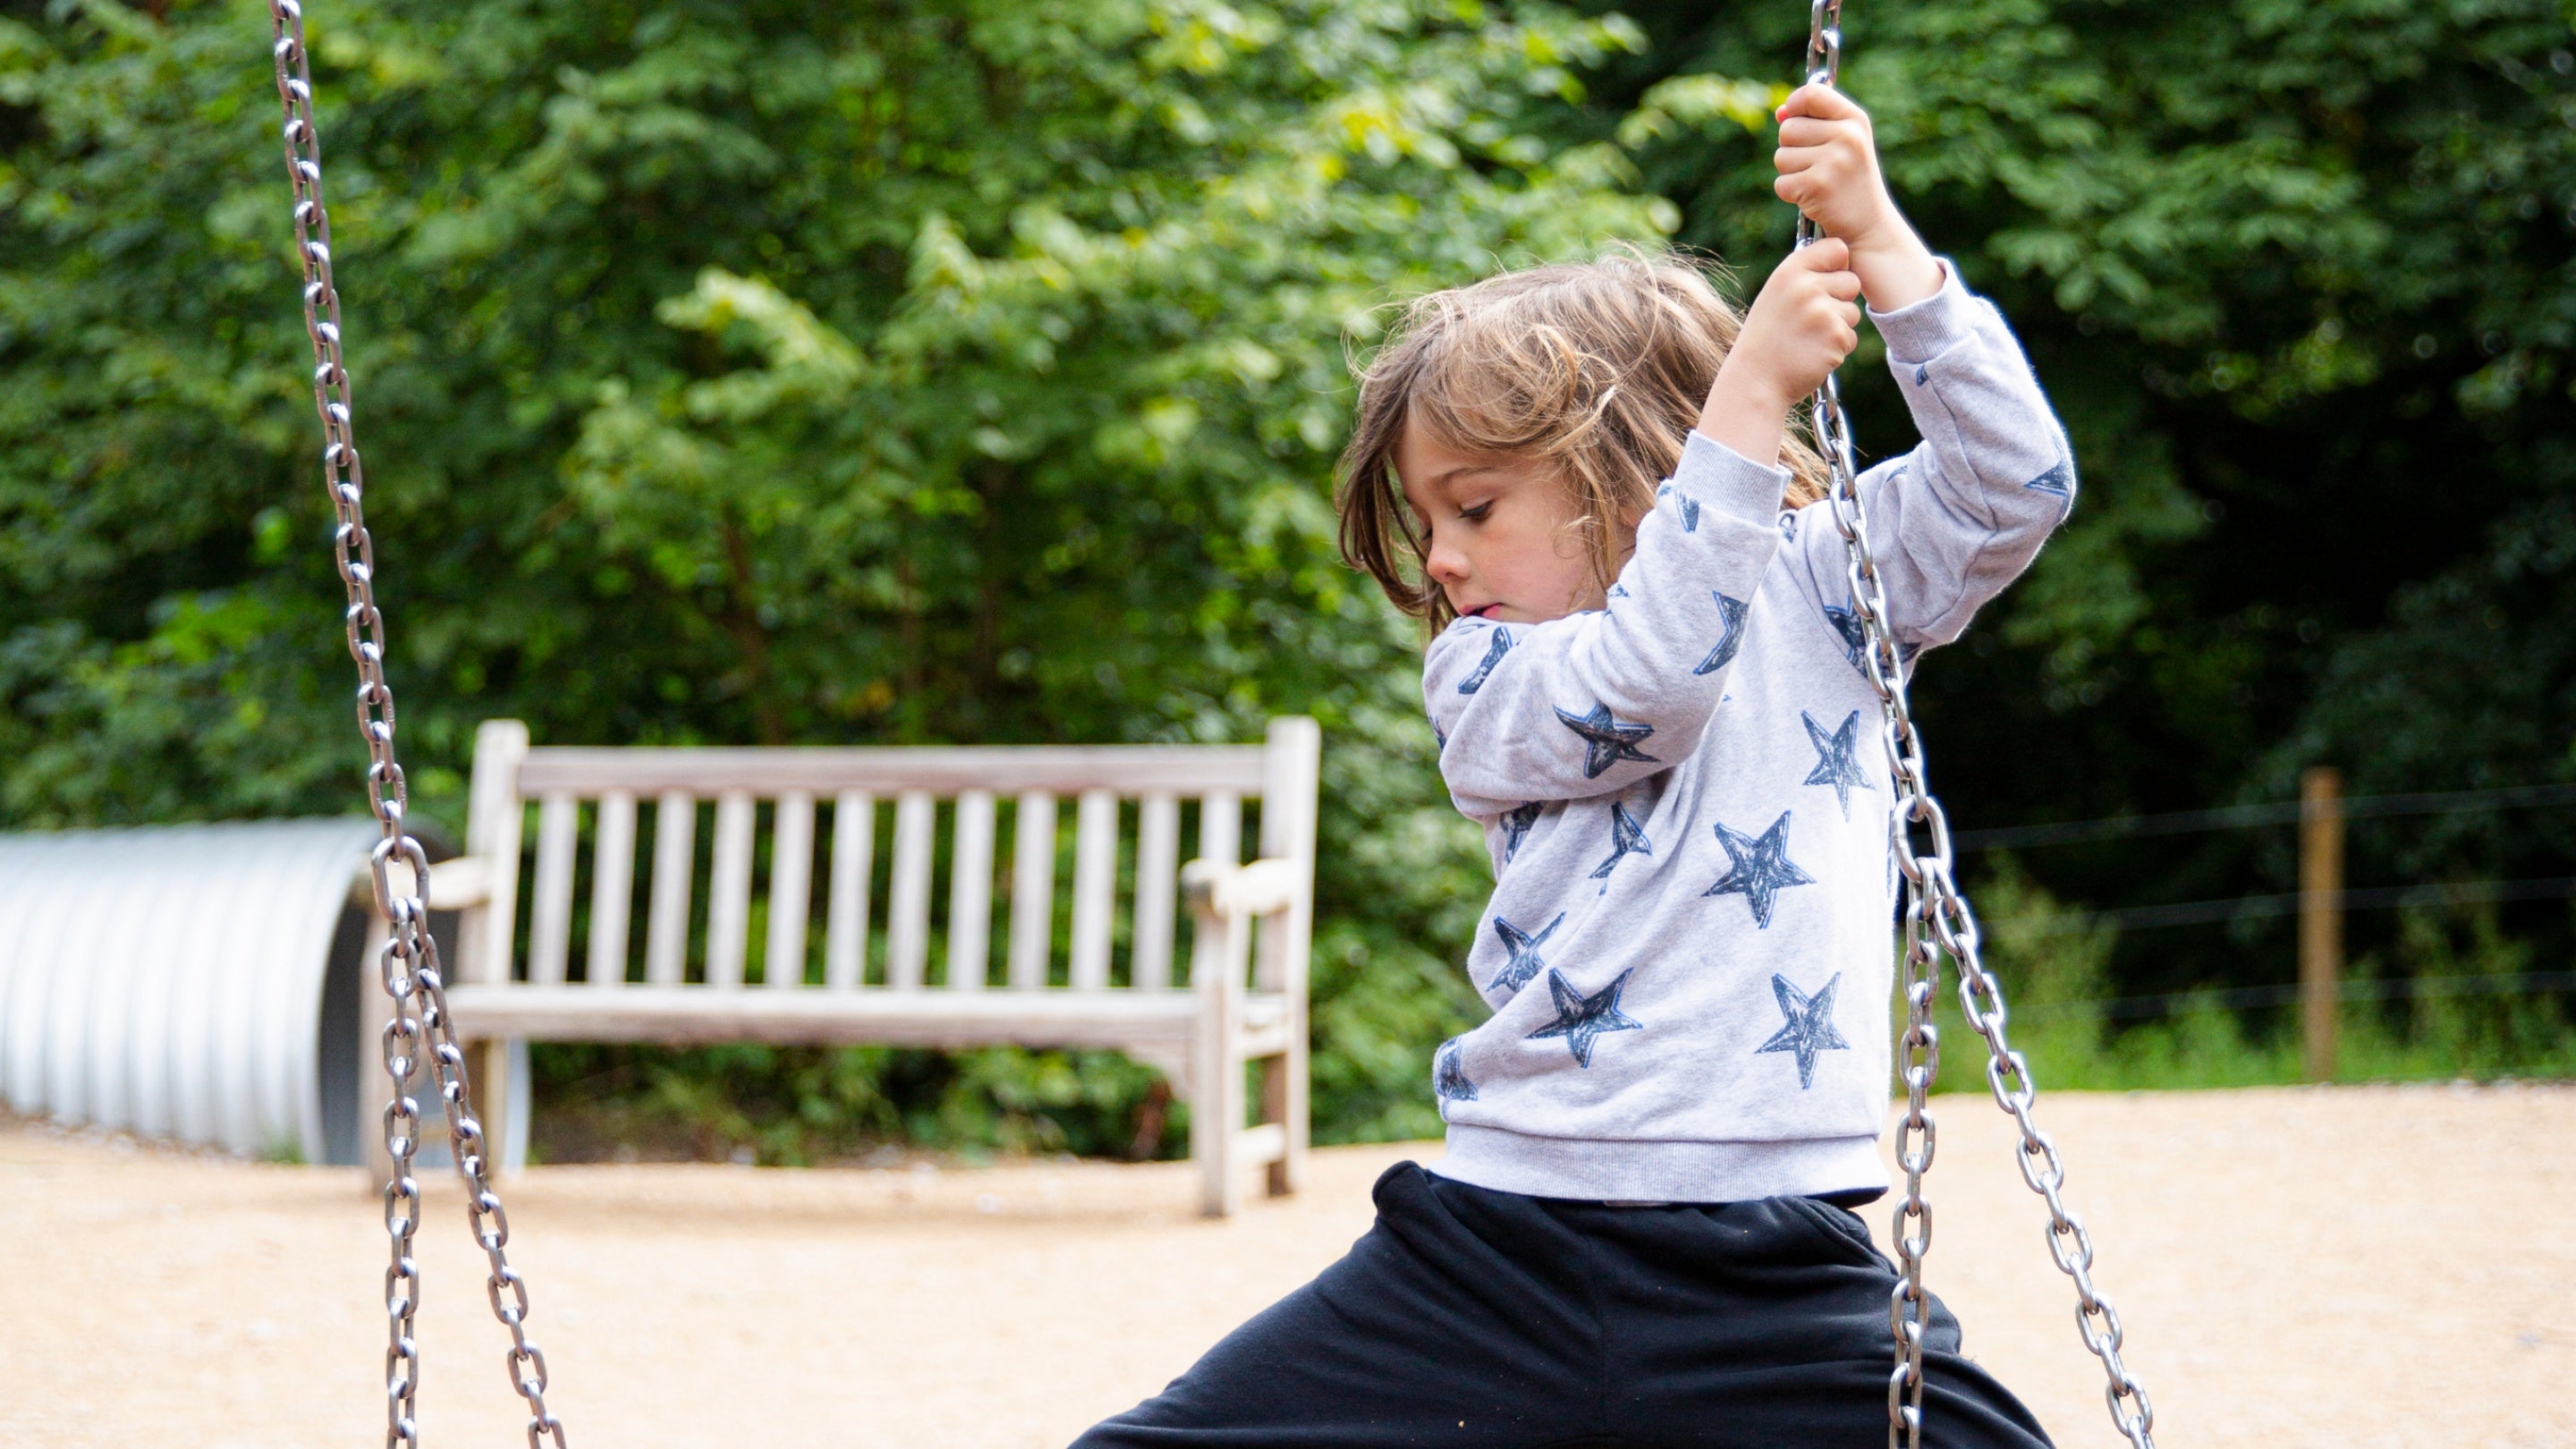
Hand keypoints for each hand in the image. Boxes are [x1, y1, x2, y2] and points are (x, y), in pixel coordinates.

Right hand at [1695, 238, 1861, 466]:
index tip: (1826, 280)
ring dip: (1838, 327)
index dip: (1837, 265)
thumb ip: (1803, 276)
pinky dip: (1836, 349)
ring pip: (1853, 312)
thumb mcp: (1775, 297)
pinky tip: (1811, 354)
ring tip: (1807, 340)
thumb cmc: (1766, 339)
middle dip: (1840, 300)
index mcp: (1790, 272)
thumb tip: (1841, 259)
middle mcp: (1807, 287)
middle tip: (1813, 320)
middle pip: (1852, 281)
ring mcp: (1823, 312)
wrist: (1754, 381)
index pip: (1837, 248)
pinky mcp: (1835, 337)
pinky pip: (1851, 337)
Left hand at [1773, 84, 1940, 310]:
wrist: (1869, 227)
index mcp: (1855, 120)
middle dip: (1792, 149)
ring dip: (1791, 173)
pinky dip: (1791, 195)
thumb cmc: (1851, 182)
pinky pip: (1781, 183)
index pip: (1812, 93)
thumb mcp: (1846, 144)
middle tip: (1816, 166)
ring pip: (1781, 157)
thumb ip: (1815, 122)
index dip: (1795, 105)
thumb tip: (1781, 112)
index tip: (1793, 118)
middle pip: (1788, 129)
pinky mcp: (1817, 186)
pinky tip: (1813, 199)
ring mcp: (1833, 161)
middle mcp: (1846, 136)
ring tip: (1818, 183)